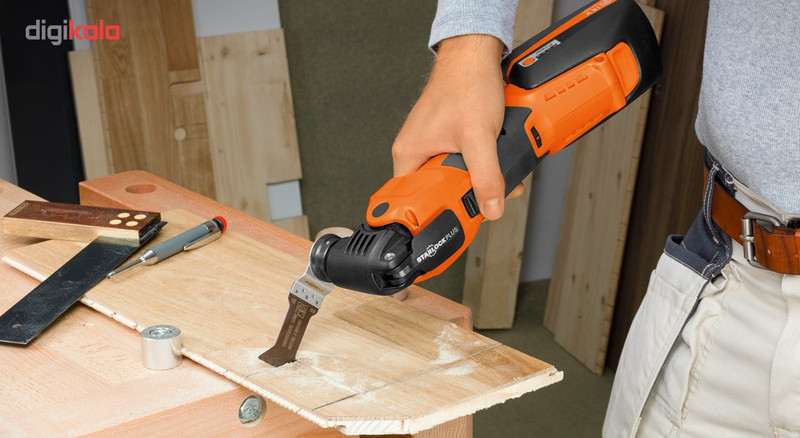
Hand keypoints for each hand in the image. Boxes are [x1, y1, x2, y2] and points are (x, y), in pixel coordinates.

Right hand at [392, 34, 521, 220]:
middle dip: (465, 196)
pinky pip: (462, 163)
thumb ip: (486, 175)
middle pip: (437, 192)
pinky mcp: (447, 138)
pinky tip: (493, 160)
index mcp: (408, 154)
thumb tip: (490, 207)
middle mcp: (415, 150)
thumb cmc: (466, 85)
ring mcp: (431, 144)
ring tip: (491, 174)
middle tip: (483, 195)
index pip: (412, 201)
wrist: (476, 56)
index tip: (455, 220)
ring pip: (454, 178)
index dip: (435, 212)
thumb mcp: (479, 137)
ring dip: (477, 180)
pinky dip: (480, 166)